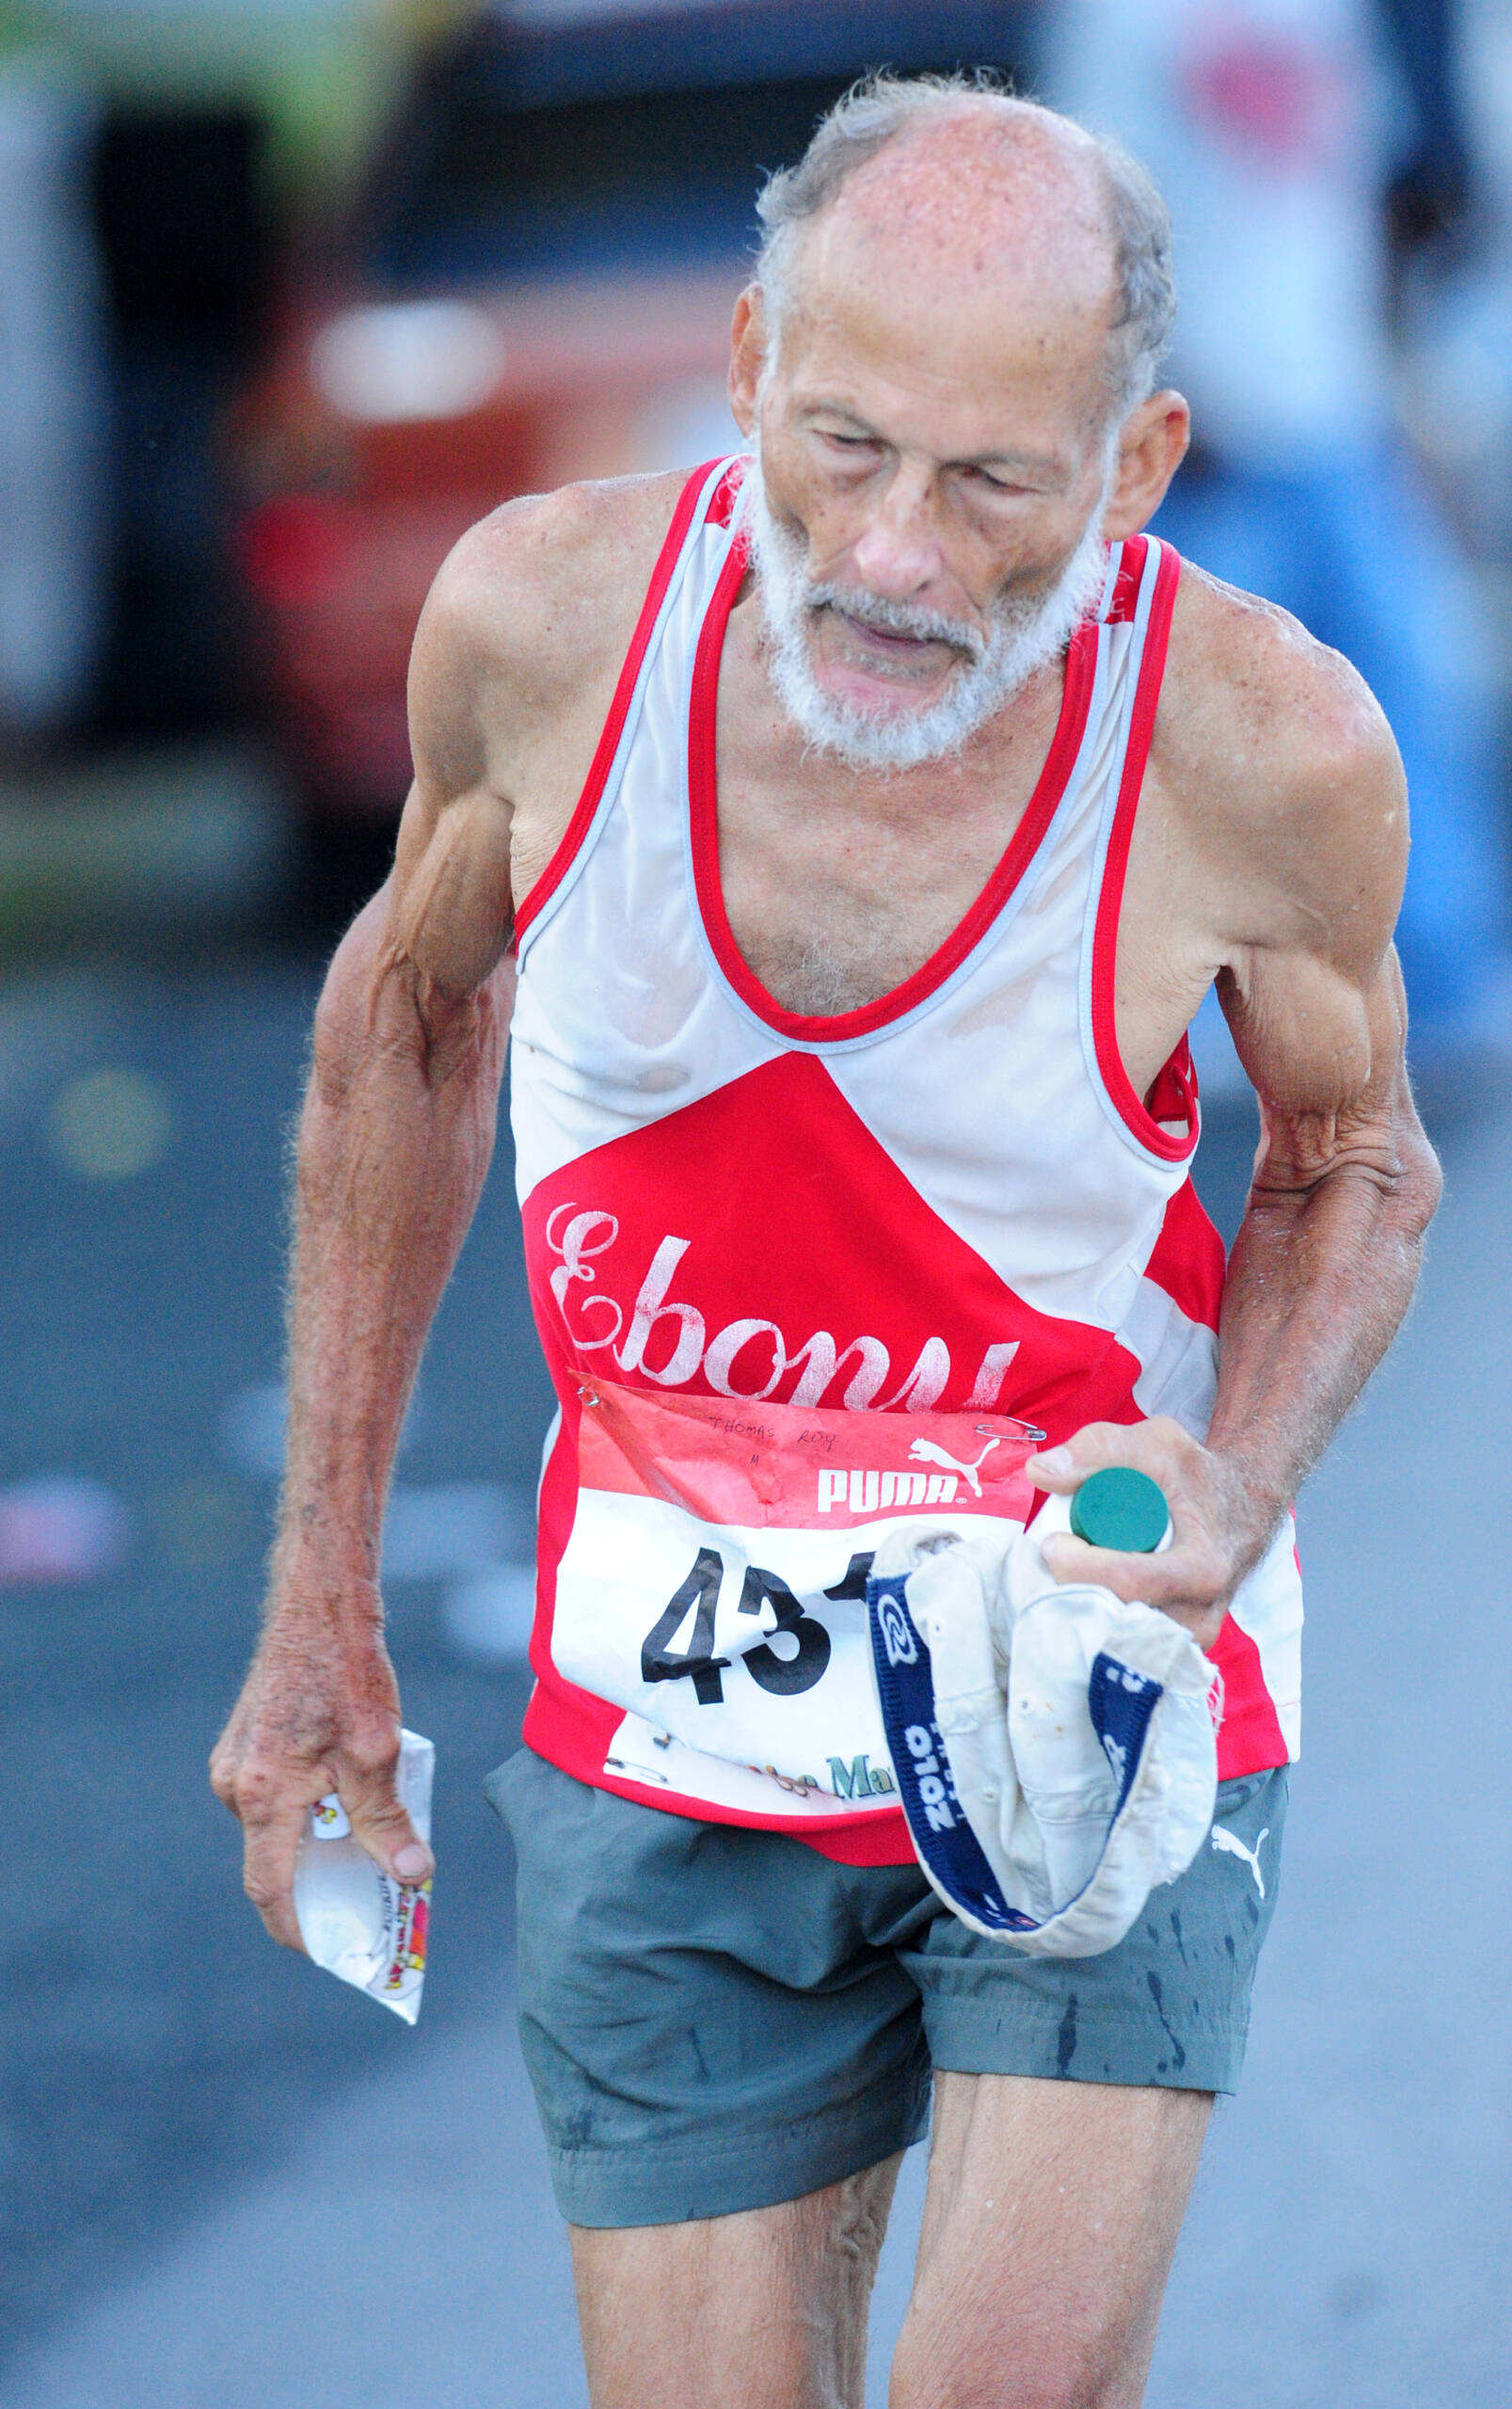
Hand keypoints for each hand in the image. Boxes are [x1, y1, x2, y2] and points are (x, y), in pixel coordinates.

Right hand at [209, 1604, 432, 1950]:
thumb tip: (412, 1876)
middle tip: (371, 1907)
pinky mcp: (245, 1745)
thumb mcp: (379, 1752)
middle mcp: (235, 1783)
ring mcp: (235, 1763)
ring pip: (278, 1827)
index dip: (300, 1928)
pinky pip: (276, 1798)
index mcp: (262, 1793)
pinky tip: (355, 1803)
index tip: (333, 1951)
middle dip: (321, 1888)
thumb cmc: (349, 1671)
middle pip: (275, 1859)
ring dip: (320, 1845)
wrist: (321, 1604)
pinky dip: (311, 1813)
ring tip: (376, 1853)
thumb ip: (388, 1821)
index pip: (271, 1887)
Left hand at [1024, 1417, 1273, 1654]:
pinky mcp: (1174, 1653)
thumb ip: (1100, 1448)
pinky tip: (1087, 1596)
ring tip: (1075, 1573)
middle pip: (1115, 1620)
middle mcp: (1199, 1618)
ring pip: (1113, 1643)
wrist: (1240, 1514)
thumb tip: (1040, 1473)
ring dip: (1081, 1612)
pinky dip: (1096, 1627)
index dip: (1078, 1566)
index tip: (1053, 1542)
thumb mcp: (1158, 1445)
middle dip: (1072, 1591)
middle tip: (1057, 1558)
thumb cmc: (1195, 1479)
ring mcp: (1186, 1643)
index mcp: (1202, 1569)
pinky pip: (1122, 1651)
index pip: (1126, 1582)